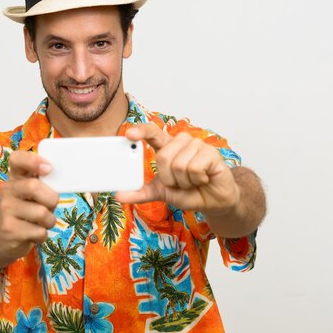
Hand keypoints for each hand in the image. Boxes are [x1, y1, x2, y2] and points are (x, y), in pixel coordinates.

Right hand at [0, 151, 57, 263]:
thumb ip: (48, 183)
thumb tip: (66, 180)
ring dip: (49, 221)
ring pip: (41, 213)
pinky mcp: (8, 230)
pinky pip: (39, 231)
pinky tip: (33, 234)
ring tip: (41, 222)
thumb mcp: (38, 193)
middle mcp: (7, 189)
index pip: (16, 158)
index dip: (33, 160)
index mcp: (16, 176)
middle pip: (33, 186)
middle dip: (51, 199)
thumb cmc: (31, 209)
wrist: (7, 237)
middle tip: (50, 206)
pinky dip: (43, 235)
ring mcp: (5, 209)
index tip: (48, 168)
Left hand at [115, 124, 239, 215]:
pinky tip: (204, 179)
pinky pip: (194, 168)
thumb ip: (140, 192)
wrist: (213, 202)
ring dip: (184, 181)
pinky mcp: (211, 152)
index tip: (129, 134)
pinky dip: (197, 180)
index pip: (153, 132)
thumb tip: (119, 195)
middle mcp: (182, 143)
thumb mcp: (161, 193)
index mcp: (167, 148)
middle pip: (163, 156)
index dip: (141, 131)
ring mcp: (197, 145)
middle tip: (180, 183)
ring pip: (179, 164)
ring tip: (193, 181)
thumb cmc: (189, 192)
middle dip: (169, 178)